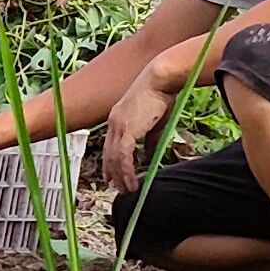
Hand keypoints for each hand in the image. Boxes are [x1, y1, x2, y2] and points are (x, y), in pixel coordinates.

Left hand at [101, 72, 176, 186]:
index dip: (109, 163)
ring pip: (114, 158)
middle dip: (113, 174)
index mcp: (117, 119)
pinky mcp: (127, 129)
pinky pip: (123, 156)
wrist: (160, 81)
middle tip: (118, 189)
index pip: (109, 146)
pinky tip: (132, 181)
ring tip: (128, 190)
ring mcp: (118, 126)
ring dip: (121, 176)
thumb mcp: (154, 122)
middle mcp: (114, 123)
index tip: (111, 177)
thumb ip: (149, 141)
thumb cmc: (161, 96)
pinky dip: (127, 171)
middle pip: (108, 154)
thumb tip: (148, 157)